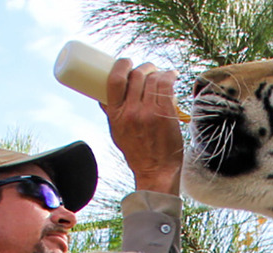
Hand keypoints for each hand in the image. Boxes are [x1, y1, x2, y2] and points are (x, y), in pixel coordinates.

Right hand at [101, 59, 183, 194]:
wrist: (156, 170)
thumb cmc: (137, 152)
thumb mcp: (116, 132)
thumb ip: (111, 113)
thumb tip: (101, 97)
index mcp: (116, 114)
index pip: (115, 80)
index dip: (121, 65)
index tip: (126, 61)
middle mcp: (131, 112)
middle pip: (136, 76)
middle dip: (143, 67)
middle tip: (148, 69)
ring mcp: (149, 112)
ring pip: (152, 79)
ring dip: (157, 71)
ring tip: (160, 73)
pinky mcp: (165, 114)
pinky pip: (166, 85)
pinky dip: (169, 76)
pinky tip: (171, 75)